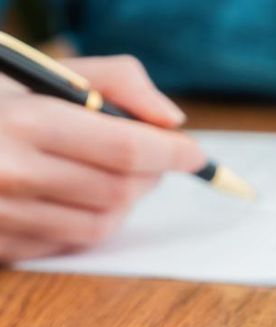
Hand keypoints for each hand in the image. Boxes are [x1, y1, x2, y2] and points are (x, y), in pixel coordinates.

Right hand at [0, 55, 204, 261]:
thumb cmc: (1, 104)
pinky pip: (72, 243)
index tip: (196, 154)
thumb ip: (118, 82)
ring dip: (126, 201)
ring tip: (117, 176)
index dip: (173, 153)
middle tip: (155, 159)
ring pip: (104, 223)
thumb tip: (172, 121)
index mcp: (25, 123)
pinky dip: (92, 221)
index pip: (127, 149)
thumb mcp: (47, 73)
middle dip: (152, 174)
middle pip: (121, 190)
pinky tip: (79, 195)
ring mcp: (2, 216)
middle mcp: (10, 173)